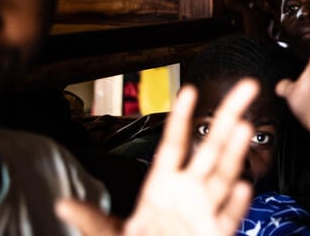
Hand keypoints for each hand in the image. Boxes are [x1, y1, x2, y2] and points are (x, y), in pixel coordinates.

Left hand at [56, 81, 258, 235]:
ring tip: (245, 127)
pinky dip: (236, 203)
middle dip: (229, 117)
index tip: (190, 90)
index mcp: (162, 187)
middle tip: (247, 87)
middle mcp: (188, 193)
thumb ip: (91, 221)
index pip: (174, 144)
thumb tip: (62, 205)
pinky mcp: (215, 234)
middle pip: (212, 148)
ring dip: (234, 152)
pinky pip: (228, 217)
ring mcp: (204, 212)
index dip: (181, 118)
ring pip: (223, 176)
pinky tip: (241, 187)